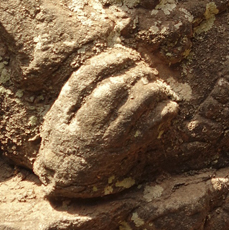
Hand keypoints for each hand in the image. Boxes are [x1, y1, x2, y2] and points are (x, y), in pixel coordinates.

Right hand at [35, 46, 177, 197]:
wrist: (65, 175)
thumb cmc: (62, 137)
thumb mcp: (58, 113)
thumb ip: (74, 90)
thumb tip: (100, 63)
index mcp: (69, 110)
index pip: (90, 76)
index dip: (111, 61)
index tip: (127, 53)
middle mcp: (90, 123)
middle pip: (115, 89)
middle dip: (134, 72)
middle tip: (145, 67)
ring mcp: (108, 137)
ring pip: (134, 107)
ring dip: (151, 91)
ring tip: (159, 84)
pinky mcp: (123, 150)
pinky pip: (145, 131)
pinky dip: (161, 117)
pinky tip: (170, 107)